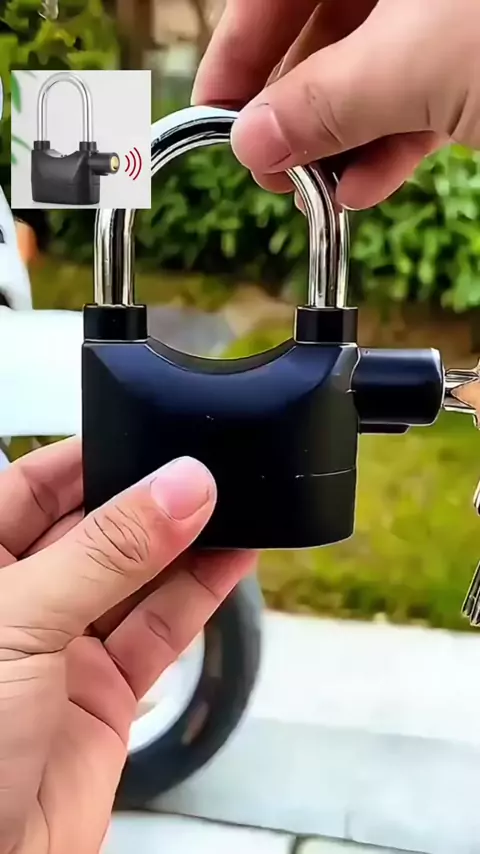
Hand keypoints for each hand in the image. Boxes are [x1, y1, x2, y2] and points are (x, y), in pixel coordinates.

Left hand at [0, 439, 255, 853]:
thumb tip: (177, 488)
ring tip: (236, 504)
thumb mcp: (20, 624)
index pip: (32, 486)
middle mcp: (18, 600)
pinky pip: (159, 630)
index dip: (90, 456)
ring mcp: (62, 647)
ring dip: (186, 543)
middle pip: (93, 527)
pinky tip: (232, 559)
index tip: (149, 433)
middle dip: (148, 499)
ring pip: (136, 577)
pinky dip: (199, 594)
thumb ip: (105, 552)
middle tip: (206, 471)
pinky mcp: (105, 692)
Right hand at [193, 0, 478, 208]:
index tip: (213, 116)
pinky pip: (420, 105)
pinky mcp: (478, 69)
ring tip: (308, 194)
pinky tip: (360, 191)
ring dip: (335, 145)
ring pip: (369, 78)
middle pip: (317, 36)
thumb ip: (325, 102)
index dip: (235, 52)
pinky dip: (387, 152)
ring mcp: (445, 22)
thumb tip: (251, 141)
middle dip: (289, 110)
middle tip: (266, 168)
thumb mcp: (413, 65)